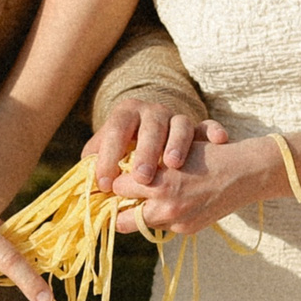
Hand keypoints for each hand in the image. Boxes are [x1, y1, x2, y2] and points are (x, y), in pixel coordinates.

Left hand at [85, 97, 229, 190]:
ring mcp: (178, 119)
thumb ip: (98, 159)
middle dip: (144, 153)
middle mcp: (153, 113)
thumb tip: (81, 187)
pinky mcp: (200, 129)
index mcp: (127, 112)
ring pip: (180, 125)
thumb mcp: (111, 145)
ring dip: (176, 144)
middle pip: (151, 129)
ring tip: (173, 165)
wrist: (165, 132)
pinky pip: (207, 127)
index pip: (115, 130)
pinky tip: (219, 141)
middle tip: (141, 179)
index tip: (104, 184)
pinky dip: (213, 131)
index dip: (107, 158)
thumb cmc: (129, 145)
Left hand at [104, 133, 280, 235]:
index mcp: (159, 182)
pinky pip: (162, 226)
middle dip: (116, 208)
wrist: (245, 173)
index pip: (118, 188)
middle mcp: (166, 206)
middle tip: (110, 201)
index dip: (111, 184)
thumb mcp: (173, 152)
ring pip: (141, 224)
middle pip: (122, 218)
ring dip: (137, 214)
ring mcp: (177, 221)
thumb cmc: (208, 154)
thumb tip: (117, 174)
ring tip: (133, 203)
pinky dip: (159, 216)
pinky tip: (163, 204)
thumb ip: (146, 164)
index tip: (104, 182)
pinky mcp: (188, 230)